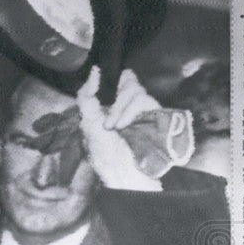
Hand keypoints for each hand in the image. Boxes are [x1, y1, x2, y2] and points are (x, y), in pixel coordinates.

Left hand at [76, 67, 162, 190]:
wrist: (125, 174)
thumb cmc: (105, 155)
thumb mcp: (88, 123)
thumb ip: (86, 97)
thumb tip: (95, 70)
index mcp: (111, 107)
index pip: (115, 80)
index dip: (104, 77)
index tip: (97, 71)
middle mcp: (129, 106)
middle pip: (128, 80)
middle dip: (117, 102)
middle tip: (108, 125)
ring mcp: (144, 110)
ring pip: (135, 89)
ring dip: (121, 110)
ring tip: (117, 129)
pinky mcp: (156, 114)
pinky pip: (144, 99)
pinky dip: (131, 111)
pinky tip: (126, 126)